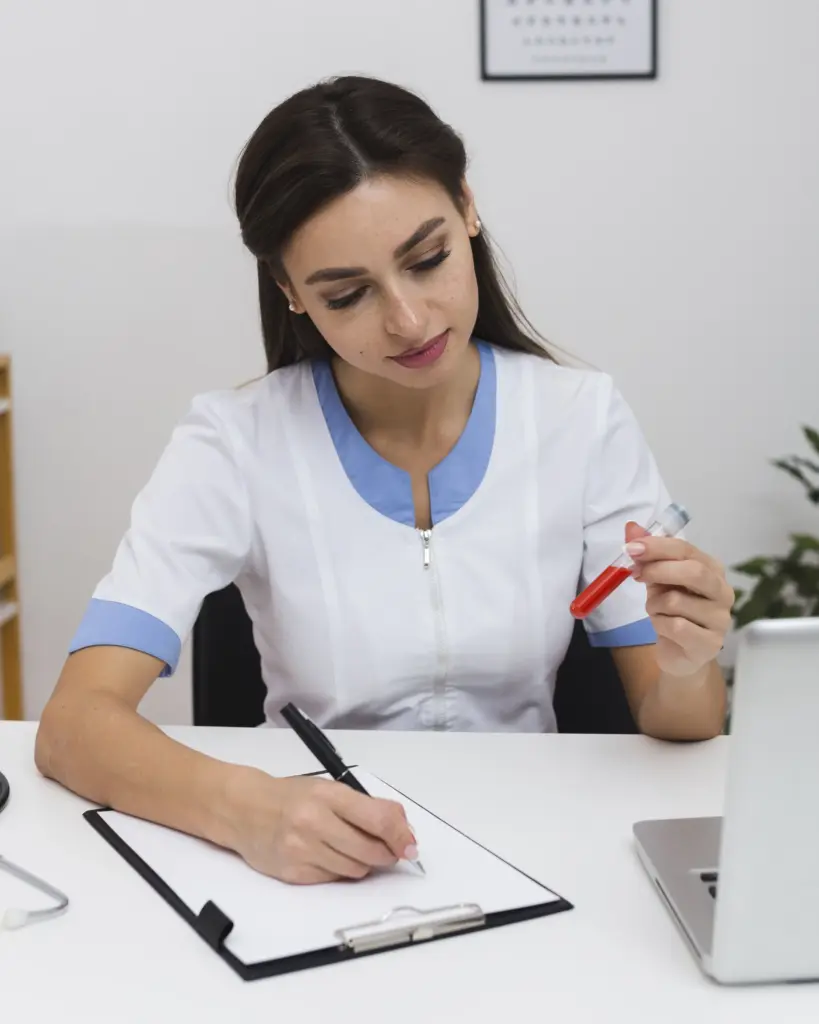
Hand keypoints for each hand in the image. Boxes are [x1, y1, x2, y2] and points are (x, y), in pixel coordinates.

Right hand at [226, 769, 416, 883]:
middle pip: (371, 851)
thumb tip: (403, 832)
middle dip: (387, 854)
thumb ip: (366, 808)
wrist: (245, 810)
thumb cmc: (291, 797)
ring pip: (356, 870)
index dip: (401, 836)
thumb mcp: (329, 789)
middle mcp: (314, 823)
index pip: (379, 820)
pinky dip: (340, 871)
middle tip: (389, 850)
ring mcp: (302, 850)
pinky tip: (330, 856)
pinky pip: (334, 879)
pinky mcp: (294, 874)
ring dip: (364, 863)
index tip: (410, 846)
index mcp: (328, 796)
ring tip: (353, 848)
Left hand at [625, 522, 733, 677]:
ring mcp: (720, 619)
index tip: (631, 548)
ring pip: (676, 601)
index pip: (686, 549)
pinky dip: (660, 624)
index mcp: (712, 569)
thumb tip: (631, 527)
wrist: (679, 652)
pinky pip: (676, 627)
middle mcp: (723, 591)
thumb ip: (646, 553)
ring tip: (657, 611)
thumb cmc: (671, 610)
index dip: (657, 546)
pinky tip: (664, 628)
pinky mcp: (711, 644)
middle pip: (693, 571)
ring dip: (654, 605)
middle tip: (637, 575)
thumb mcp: (656, 578)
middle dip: (658, 570)